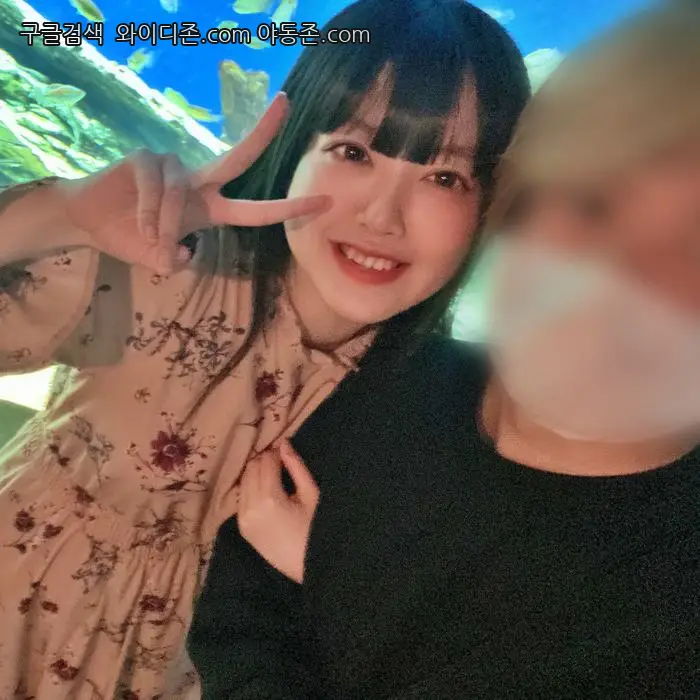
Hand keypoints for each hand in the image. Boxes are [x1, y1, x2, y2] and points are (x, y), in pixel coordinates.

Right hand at [56, 93, 329, 275]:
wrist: (89, 222)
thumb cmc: (131, 238)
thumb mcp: (160, 258)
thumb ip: (175, 260)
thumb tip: (182, 253)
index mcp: (211, 208)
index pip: (256, 209)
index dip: (289, 208)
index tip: (324, 201)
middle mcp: (198, 182)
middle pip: (237, 156)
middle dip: (262, 131)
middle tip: (286, 103)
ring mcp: (172, 166)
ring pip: (179, 194)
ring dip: (161, 223)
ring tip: (148, 239)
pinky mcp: (145, 158)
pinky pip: (154, 186)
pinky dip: (146, 212)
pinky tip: (135, 222)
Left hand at [238, 440, 319, 583]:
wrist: (309, 566)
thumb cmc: (316, 530)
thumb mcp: (312, 495)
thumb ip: (296, 467)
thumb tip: (284, 443)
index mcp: (269, 499)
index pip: (266, 463)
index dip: (276, 453)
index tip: (286, 451)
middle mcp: (251, 507)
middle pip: (251, 469)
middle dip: (264, 461)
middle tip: (280, 461)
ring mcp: (244, 519)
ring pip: (243, 482)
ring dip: (256, 473)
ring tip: (274, 474)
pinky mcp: (243, 528)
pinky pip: (242, 498)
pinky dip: (251, 488)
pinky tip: (265, 490)